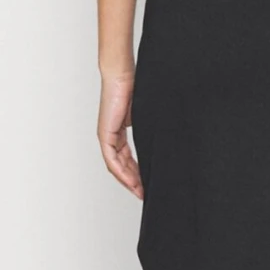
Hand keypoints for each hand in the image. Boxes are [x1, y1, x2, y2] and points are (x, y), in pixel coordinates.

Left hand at [98, 71, 143, 198]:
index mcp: (119, 131)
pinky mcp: (105, 134)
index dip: (136, 173)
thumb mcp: (145, 114)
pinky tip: (131, 181)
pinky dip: (121, 172)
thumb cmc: (133, 87)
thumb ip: (148, 127)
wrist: (122, 75)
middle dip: (133, 181)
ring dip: (128, 180)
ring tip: (140, 191)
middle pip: (121, 165)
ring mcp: (106, 136)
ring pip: (116, 166)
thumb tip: (164, 136)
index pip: (126, 158)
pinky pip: (111, 160)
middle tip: (145, 193)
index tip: (147, 183)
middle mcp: (110, 135)